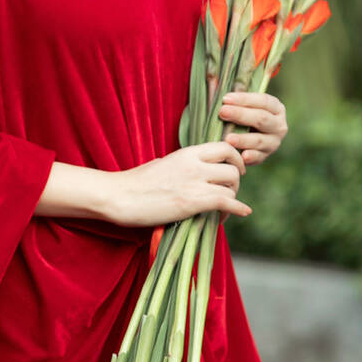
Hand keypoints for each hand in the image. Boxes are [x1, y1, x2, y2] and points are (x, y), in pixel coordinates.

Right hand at [108, 142, 252, 227]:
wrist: (119, 196)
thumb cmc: (136, 183)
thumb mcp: (162, 164)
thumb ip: (182, 165)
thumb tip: (193, 171)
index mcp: (187, 153)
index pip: (225, 148)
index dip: (236, 159)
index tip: (236, 170)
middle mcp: (194, 165)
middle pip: (233, 169)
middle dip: (236, 183)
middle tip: (228, 193)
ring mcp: (193, 183)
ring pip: (231, 187)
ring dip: (232, 200)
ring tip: (222, 211)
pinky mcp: (191, 202)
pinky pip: (225, 202)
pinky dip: (237, 209)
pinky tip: (243, 213)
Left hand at [216, 88, 287, 165]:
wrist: (247, 137)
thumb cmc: (243, 115)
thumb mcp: (245, 104)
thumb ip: (238, 96)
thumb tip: (228, 84)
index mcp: (276, 108)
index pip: (263, 101)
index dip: (244, 99)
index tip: (226, 99)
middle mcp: (278, 125)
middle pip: (261, 118)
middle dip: (240, 115)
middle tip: (222, 112)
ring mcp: (274, 142)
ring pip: (259, 140)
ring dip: (243, 139)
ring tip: (228, 138)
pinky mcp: (265, 156)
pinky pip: (259, 157)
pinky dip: (251, 157)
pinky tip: (242, 156)